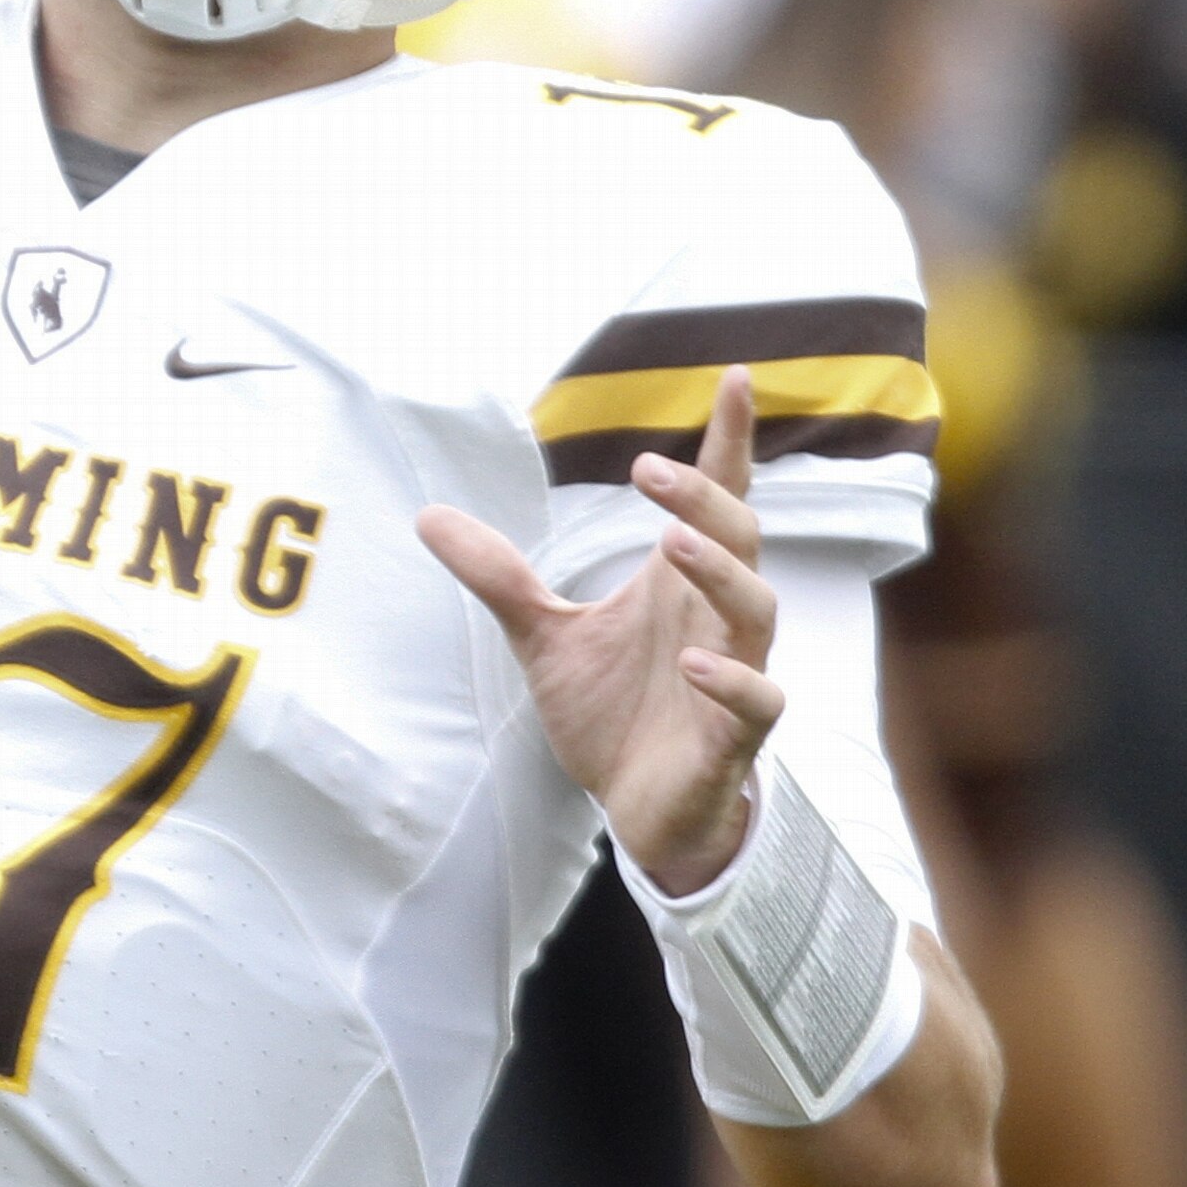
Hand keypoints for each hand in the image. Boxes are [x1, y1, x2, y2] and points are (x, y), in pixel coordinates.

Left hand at [419, 366, 781, 894]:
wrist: (636, 810)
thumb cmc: (611, 715)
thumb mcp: (541, 637)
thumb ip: (499, 577)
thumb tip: (429, 516)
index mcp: (681, 583)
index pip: (719, 499)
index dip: (728, 441)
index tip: (731, 376)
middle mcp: (718, 616)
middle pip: (739, 537)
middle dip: (703, 498)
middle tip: (647, 469)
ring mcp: (735, 672)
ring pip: (756, 606)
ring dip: (720, 571)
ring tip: (673, 543)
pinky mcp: (735, 735)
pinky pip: (756, 700)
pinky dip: (729, 679)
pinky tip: (692, 661)